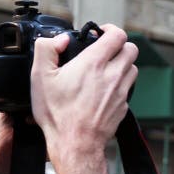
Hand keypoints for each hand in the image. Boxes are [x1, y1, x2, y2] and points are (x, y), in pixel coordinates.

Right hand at [29, 24, 138, 160]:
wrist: (76, 144)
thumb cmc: (58, 114)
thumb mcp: (40, 76)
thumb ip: (46, 49)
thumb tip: (59, 39)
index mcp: (94, 63)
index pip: (118, 35)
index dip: (109, 30)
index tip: (99, 33)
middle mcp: (113, 75)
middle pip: (131, 49)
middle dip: (119, 46)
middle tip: (104, 51)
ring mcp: (121, 92)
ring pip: (133, 68)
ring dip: (122, 64)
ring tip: (105, 69)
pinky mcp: (123, 107)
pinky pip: (128, 89)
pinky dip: (120, 85)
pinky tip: (104, 90)